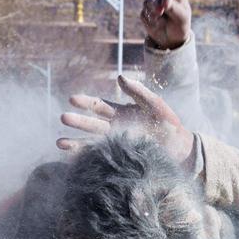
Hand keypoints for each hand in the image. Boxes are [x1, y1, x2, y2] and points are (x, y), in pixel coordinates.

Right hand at [59, 75, 195, 170]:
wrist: (180, 149)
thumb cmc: (169, 124)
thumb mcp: (155, 104)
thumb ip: (138, 92)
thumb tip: (119, 77)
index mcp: (121, 113)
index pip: (99, 106)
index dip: (86, 102)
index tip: (72, 99)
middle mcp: (114, 129)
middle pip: (92, 125)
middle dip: (77, 121)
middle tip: (63, 118)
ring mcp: (116, 145)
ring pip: (91, 143)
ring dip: (75, 143)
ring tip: (59, 143)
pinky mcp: (120, 158)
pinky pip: (100, 158)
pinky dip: (87, 159)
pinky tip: (73, 160)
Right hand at [141, 0, 191, 49]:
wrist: (172, 38)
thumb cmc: (180, 25)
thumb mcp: (181, 18)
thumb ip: (173, 9)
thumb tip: (161, 4)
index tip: (166, 7)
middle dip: (154, 2)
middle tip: (158, 13)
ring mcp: (154, 2)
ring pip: (146, 3)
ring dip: (153, 16)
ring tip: (162, 23)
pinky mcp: (146, 11)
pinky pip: (143, 14)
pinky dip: (149, 22)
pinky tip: (156, 26)